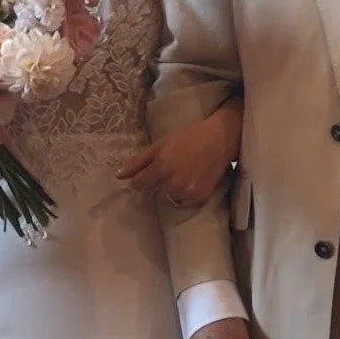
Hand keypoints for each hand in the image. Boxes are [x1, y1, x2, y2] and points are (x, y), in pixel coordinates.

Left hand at [118, 102, 242, 207]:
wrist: (220, 139)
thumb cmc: (189, 137)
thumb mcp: (161, 144)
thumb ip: (139, 161)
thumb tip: (119, 176)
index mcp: (161, 167)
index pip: (139, 185)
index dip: (141, 179)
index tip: (149, 173)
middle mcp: (173, 183)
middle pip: (154, 192)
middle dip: (158, 182)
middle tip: (171, 168)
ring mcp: (187, 192)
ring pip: (168, 198)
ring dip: (171, 190)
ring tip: (183, 174)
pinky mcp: (199, 198)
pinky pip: (183, 202)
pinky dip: (185, 194)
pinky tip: (192, 180)